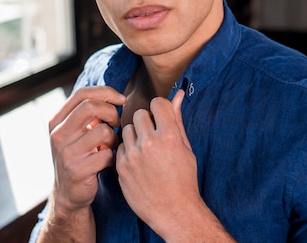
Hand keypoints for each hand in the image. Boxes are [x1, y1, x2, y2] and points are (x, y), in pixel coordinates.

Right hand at [48, 86, 124, 214]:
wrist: (69, 193)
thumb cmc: (80, 155)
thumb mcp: (77, 131)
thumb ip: (89, 113)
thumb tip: (116, 95)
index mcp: (57, 121)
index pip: (82, 93)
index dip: (106, 92)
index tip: (122, 99)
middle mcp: (58, 134)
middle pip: (91, 106)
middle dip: (112, 112)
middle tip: (117, 124)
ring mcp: (66, 153)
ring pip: (103, 131)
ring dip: (114, 138)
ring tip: (110, 146)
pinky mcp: (77, 170)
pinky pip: (107, 154)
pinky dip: (113, 156)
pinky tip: (107, 161)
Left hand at [116, 90, 200, 234]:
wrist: (174, 211)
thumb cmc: (184, 178)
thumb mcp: (185, 147)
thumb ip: (177, 119)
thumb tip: (177, 94)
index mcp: (169, 136)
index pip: (157, 103)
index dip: (160, 108)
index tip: (162, 117)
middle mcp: (149, 144)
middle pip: (140, 114)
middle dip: (147, 121)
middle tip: (155, 135)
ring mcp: (133, 156)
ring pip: (127, 129)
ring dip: (136, 135)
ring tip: (147, 149)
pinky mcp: (121, 167)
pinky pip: (121, 147)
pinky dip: (128, 150)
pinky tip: (139, 161)